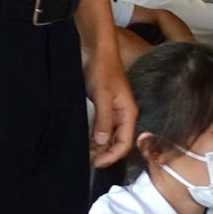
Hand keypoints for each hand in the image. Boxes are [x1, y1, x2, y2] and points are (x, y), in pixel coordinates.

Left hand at [86, 51, 136, 168]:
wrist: (96, 50)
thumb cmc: (102, 69)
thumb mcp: (103, 95)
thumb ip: (104, 119)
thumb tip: (102, 142)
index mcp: (128, 113)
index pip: (124, 143)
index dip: (111, 156)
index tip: (95, 163)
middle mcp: (123, 115)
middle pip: (118, 142)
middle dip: (104, 154)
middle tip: (86, 161)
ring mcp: (114, 111)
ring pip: (109, 136)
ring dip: (98, 146)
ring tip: (84, 153)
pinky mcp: (104, 107)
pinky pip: (102, 127)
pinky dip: (94, 136)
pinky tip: (85, 140)